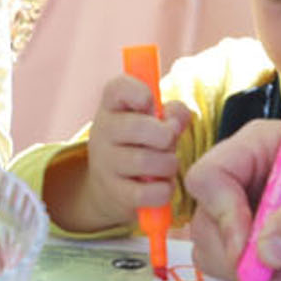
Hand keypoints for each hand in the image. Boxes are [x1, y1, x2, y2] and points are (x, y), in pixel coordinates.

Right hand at [78, 74, 194, 226]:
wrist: (111, 187)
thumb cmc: (141, 144)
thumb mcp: (155, 122)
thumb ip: (173, 113)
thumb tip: (178, 120)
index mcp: (112, 106)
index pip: (117, 88)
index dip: (138, 92)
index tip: (150, 103)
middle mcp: (102, 131)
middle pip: (137, 127)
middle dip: (165, 136)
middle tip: (169, 143)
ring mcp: (104, 163)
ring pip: (145, 161)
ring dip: (168, 164)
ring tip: (167, 166)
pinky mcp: (114, 192)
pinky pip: (147, 192)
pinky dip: (163, 190)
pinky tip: (161, 186)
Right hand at [183, 119, 280, 280]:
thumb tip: (263, 252)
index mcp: (260, 149)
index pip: (211, 179)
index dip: (222, 217)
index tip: (248, 252)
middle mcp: (253, 179)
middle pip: (210, 223)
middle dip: (238, 259)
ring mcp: (264, 212)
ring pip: (229, 254)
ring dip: (262, 278)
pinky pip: (263, 273)